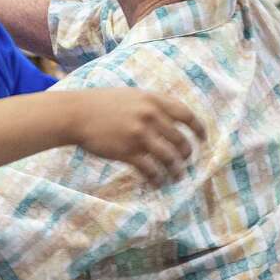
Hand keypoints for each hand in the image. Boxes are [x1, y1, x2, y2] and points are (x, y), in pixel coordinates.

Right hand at [69, 89, 205, 185]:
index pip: (187, 115)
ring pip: (170, 158)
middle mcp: (150, 116)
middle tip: (185, 162)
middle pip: (181, 140)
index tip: (203, 140)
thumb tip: (172, 119)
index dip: (199, 129)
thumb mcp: (132, 96)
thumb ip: (152, 105)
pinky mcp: (128, 152)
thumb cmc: (102, 104)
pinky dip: (157, 179)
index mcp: (153, 100)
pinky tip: (157, 183)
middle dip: (186, 155)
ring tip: (176, 177)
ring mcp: (140, 135)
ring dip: (176, 171)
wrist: (76, 114)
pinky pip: (151, 170)